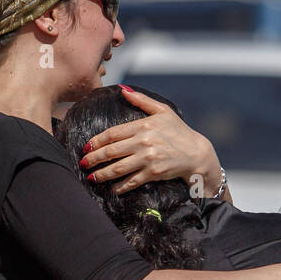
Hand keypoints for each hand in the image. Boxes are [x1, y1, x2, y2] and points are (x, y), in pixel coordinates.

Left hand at [80, 87, 222, 194]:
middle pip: (111, 151)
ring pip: (119, 168)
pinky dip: (121, 186)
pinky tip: (112, 189)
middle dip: (94, 158)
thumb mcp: (163, 111)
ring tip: (92, 177)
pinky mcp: (154, 173)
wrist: (196, 153)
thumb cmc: (179, 131)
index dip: (97, 141)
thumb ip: (142, 100)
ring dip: (102, 174)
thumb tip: (123, 90)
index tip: (87, 146)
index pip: (113, 133)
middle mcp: (143, 142)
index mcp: (143, 126)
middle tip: (84, 163)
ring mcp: (148, 159)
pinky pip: (133, 181)